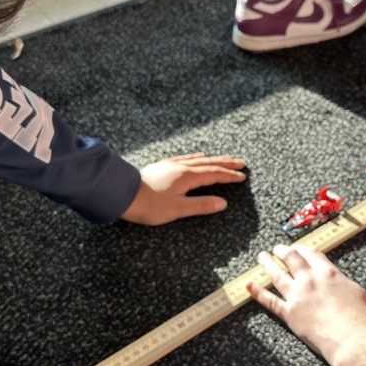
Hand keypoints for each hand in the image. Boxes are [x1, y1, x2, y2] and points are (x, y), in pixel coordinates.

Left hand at [120, 153, 245, 225]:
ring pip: (198, 159)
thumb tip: (222, 203)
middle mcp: (181, 167)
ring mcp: (171, 165)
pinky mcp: (162, 167)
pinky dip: (195, 157)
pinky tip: (197, 156)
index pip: (215, 174)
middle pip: (209, 164)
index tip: (242, 176)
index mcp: (188, 177)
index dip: (230, 176)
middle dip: (226, 164)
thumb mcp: (178, 209)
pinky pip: (185, 158)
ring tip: (225, 157)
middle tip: (241, 162)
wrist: (122, 194)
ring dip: (213, 159)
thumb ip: (201, 205)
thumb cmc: (149, 205)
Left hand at [247, 245, 365, 365]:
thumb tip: (333, 281)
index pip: (310, 253)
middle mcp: (310, 280)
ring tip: (262, 257)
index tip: (296, 247)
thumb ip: (339, 283)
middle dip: (282, 251)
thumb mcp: (355, 291)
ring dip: (267, 263)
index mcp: (328, 273)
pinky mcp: (289, 314)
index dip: (301, 248)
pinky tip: (249, 285)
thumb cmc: (361, 319)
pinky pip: (269, 301)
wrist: (353, 340)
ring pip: (277, 275)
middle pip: (291, 259)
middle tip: (277, 249)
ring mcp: (297, 296)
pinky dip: (257, 292)